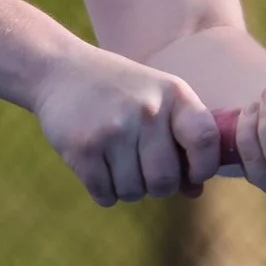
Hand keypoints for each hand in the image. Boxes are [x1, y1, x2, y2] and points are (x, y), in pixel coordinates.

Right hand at [32, 42, 220, 206]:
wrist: (60, 71)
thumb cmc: (119, 92)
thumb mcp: (157, 101)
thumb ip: (181, 142)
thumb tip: (195, 192)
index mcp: (174, 95)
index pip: (206, 140)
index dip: (204, 167)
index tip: (191, 173)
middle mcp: (147, 110)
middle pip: (164, 180)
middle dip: (155, 186)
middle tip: (142, 170)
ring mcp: (113, 130)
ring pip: (133, 192)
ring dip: (126, 188)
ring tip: (116, 164)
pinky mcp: (83, 148)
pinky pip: (105, 195)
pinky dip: (103, 192)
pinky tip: (98, 168)